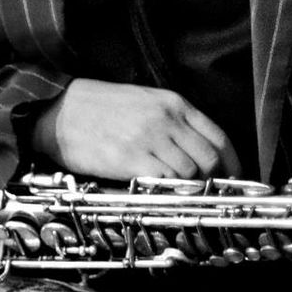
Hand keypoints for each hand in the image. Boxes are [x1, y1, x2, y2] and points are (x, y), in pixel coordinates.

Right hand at [32, 78, 240, 179]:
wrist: (58, 110)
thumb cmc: (99, 106)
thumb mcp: (144, 101)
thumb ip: (174, 121)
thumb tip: (200, 152)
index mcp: (172, 103)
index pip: (218, 137)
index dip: (232, 163)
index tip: (233, 177)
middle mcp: (165, 119)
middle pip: (209, 159)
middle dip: (212, 180)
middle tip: (206, 191)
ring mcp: (148, 139)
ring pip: (188, 174)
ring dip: (186, 187)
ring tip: (174, 190)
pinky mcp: (129, 159)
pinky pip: (163, 182)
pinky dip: (165, 190)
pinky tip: (155, 188)